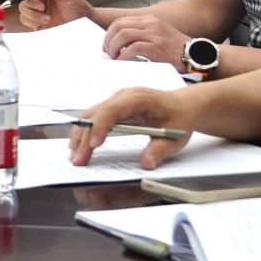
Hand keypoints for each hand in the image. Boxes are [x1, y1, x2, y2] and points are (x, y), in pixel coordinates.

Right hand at [13, 0, 92, 29]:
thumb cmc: (78, 8)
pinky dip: (33, 21)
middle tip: (42, 7)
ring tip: (48, 18)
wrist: (82, 26)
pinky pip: (24, 19)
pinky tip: (45, 22)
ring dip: (33, 14)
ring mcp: (36, 8)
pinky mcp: (34, 20)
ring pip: (22, 7)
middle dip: (30, 1)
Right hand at [68, 88, 195, 167]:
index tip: (93, 145)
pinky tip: (81, 146)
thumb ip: (160, 150)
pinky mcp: (114, 108)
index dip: (100, 127)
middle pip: (96, 114)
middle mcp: (123, 97)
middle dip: (84, 137)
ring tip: (75, 156)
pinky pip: (95, 118)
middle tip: (78, 160)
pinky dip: (86, 132)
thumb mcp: (175, 137)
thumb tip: (146, 163)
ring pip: (91, 115)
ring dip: (81, 135)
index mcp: (138, 98)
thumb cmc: (180, 117)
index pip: (112, 110)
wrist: (184, 105)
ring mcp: (116, 101)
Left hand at [101, 13, 190, 66]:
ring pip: (123, 35)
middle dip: (108, 40)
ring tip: (113, 58)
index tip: (107, 46)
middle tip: (107, 53)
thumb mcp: (157, 36)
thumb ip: (141, 36)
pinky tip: (122, 62)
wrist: (197, 55)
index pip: (121, 21)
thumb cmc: (176, 51)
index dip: (109, 34)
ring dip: (113, 47)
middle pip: (118, 26)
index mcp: (149, 20)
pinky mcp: (157, 47)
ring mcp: (154, 34)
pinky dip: (123, 56)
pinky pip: (133, 48)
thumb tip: (119, 46)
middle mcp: (150, 24)